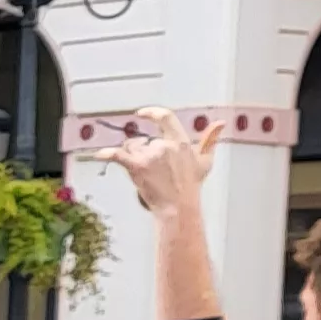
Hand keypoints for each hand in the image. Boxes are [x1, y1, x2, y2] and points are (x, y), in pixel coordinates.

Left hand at [106, 107, 220, 215]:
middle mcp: (165, 145)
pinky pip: (118, 155)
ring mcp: (151, 156)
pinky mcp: (137, 167)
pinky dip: (108, 154)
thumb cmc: (190, 186)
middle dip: (142, 152)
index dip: (152, 112)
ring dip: (132, 157)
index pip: (165, 117)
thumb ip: (210, 140)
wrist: (179, 207)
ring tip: (144, 174)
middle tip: (151, 171)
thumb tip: (221, 123)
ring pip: (131, 148)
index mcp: (181, 141)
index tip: (142, 113)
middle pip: (144, 140)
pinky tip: (99, 154)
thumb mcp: (204, 161)